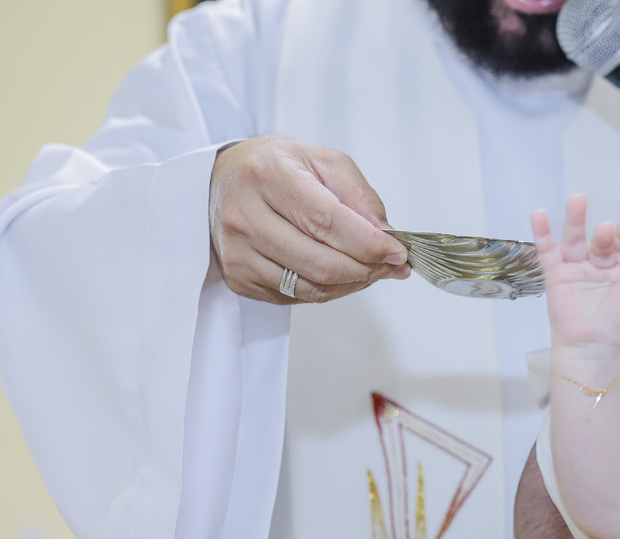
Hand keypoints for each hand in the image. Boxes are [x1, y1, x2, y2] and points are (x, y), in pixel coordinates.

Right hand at [208, 136, 408, 303]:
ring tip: (369, 269)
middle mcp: (245, 216)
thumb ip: (359, 195)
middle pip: (322, 263)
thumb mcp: (322, 160)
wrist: (223, 178)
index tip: (397, 251)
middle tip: (390, 264)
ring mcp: (238, 251)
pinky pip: (295, 297)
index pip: (328, 223)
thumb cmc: (274, 167)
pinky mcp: (238, 277)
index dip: (369, 244)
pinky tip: (338, 274)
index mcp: (268, 176)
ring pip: (311, 288)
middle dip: (367, 269)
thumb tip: (384, 234)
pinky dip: (327, 290)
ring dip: (351, 284)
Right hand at [532, 194, 619, 350]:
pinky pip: (548, 252)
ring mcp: (578, 269)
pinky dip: (542, 234)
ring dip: (575, 220)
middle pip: (601, 242)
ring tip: (577, 200)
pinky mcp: (556, 275)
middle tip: (606, 231)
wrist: (592, 348)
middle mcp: (601, 267)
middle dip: (604, 235)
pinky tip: (539, 215)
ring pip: (575, 240)